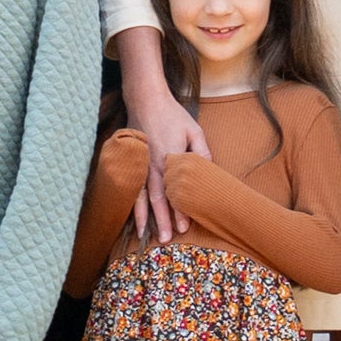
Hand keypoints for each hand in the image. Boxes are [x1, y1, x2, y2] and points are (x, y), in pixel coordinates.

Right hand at [123, 36, 208, 239]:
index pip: (174, 191)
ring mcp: (139, 164)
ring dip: (143, 217)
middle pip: (156, 199)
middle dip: (161, 220)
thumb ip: (202, 153)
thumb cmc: (173, 115)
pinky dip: (132, 204)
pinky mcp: (132, 163)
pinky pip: (131, 188)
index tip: (184, 227)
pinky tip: (133, 217)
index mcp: (169, 158)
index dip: (179, 211)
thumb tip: (209, 173)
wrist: (145, 100)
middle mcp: (151, 165)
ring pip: (140, 197)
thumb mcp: (194, 130)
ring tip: (145, 236)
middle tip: (166, 240)